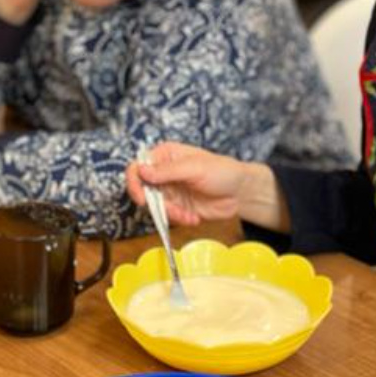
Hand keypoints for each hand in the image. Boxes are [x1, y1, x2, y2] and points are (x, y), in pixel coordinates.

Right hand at [126, 142, 285, 230]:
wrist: (240, 193)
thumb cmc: (222, 171)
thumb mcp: (195, 168)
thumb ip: (167, 171)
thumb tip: (142, 171)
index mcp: (165, 156)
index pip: (138, 167)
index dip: (135, 183)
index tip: (142, 198)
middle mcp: (163, 174)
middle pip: (142, 191)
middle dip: (156, 205)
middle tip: (172, 210)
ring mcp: (170, 192)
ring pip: (155, 208)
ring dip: (171, 214)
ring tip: (188, 214)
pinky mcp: (176, 207)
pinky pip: (168, 217)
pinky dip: (179, 220)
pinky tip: (193, 217)